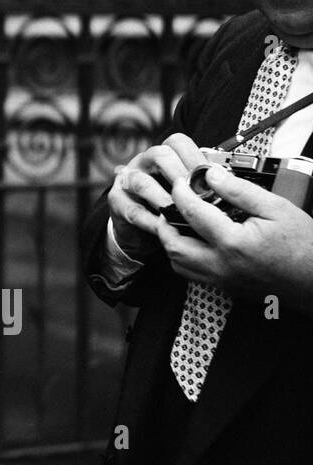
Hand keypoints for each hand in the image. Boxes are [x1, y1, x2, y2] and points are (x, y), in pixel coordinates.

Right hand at [108, 134, 208, 259]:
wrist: (142, 231)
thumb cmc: (170, 208)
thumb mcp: (189, 193)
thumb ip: (203, 186)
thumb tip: (232, 188)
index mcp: (164, 156)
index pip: (177, 142)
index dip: (195, 157)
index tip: (211, 177)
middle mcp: (144, 163)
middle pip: (159, 155)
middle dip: (181, 175)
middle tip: (197, 194)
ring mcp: (128, 181)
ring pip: (142, 181)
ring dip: (164, 198)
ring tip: (180, 210)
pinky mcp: (117, 202)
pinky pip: (133, 209)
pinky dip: (151, 220)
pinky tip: (165, 226)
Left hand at [155, 164, 312, 302]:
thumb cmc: (304, 245)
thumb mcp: (277, 208)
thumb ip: (240, 191)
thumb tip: (212, 176)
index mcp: (233, 243)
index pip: (191, 213)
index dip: (181, 192)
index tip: (181, 181)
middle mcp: (222, 265)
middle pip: (173, 244)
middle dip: (164, 221)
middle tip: (171, 203)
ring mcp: (222, 281)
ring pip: (178, 263)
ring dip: (171, 241)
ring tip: (178, 222)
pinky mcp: (226, 288)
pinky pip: (192, 274)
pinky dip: (184, 257)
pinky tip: (195, 241)